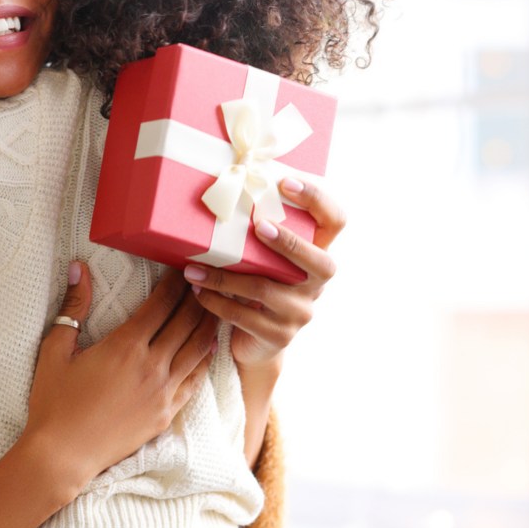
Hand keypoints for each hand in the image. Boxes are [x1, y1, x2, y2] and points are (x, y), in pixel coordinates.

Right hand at [22, 263, 217, 493]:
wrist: (62, 456)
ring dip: (208, 324)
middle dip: (196, 297)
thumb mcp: (56, 350)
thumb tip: (79, 268)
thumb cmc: (54, 402)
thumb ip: (74, 306)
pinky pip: (195, 380)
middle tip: (204, 280)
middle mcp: (151, 365)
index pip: (160, 305)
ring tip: (215, 306)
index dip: (174, 283)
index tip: (181, 269)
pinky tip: (210, 348)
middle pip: (185, 322)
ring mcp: (162, 392)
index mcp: (125, 345)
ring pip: (198, 349)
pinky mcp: (166, 414)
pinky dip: (205, 359)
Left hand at [183, 177, 343, 369]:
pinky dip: (215, 301)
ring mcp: (300, 313)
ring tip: (193, 268)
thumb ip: (259, 234)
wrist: (255, 344)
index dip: (317, 199)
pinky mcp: (278, 336)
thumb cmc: (256, 285)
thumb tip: (221, 187)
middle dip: (289, 243)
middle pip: (320, 261)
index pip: (335, 221)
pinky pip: (243, 316)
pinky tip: (197, 290)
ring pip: (264, 289)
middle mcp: (316, 284)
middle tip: (259, 227)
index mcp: (316, 254)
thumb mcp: (263, 259)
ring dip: (223, 276)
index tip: (285, 182)